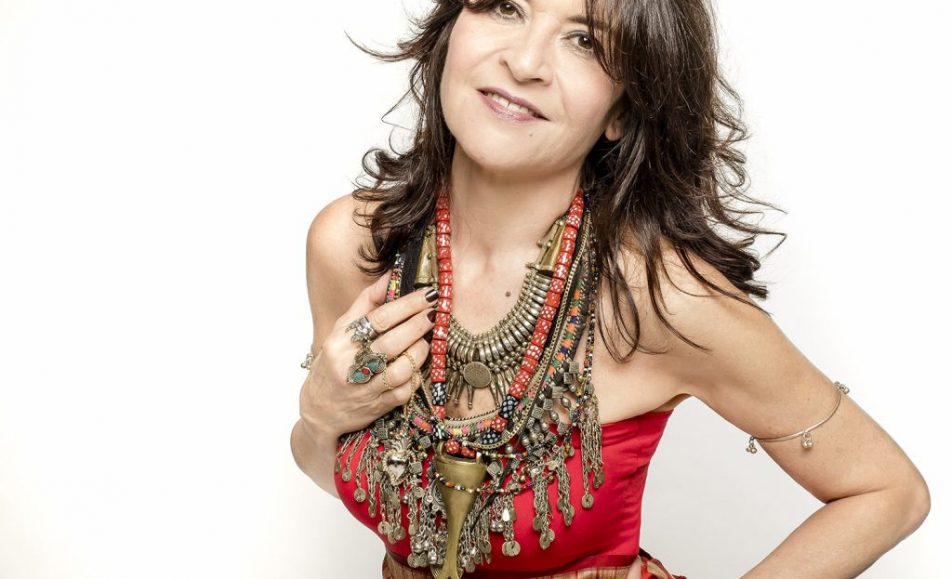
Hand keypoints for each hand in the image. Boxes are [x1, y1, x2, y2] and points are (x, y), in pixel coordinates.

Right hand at [298, 271, 435, 442]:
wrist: (318, 411)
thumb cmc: (332, 365)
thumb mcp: (340, 331)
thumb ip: (366, 303)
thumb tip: (390, 275)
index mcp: (340, 342)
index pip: (379, 318)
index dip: (407, 304)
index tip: (427, 294)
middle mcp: (350, 365)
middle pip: (393, 342)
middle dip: (419, 324)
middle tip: (434, 313)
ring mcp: (365, 389)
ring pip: (402, 368)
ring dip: (420, 351)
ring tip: (426, 339)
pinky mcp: (378, 407)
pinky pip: (405, 391)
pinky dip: (415, 376)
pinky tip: (417, 366)